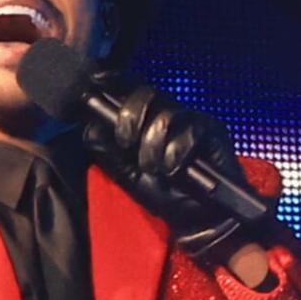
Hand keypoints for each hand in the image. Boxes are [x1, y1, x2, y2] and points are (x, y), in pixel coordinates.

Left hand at [83, 71, 273, 256]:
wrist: (196, 218)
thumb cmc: (163, 194)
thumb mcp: (127, 174)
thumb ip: (107, 152)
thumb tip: (88, 127)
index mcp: (148, 119)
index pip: (131, 89)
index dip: (114, 81)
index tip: (97, 82)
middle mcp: (169, 113)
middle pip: (147, 94)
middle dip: (130, 117)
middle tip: (126, 143)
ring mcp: (191, 119)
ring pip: (165, 114)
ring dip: (152, 144)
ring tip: (153, 167)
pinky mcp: (211, 131)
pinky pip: (189, 130)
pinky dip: (175, 151)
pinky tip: (172, 168)